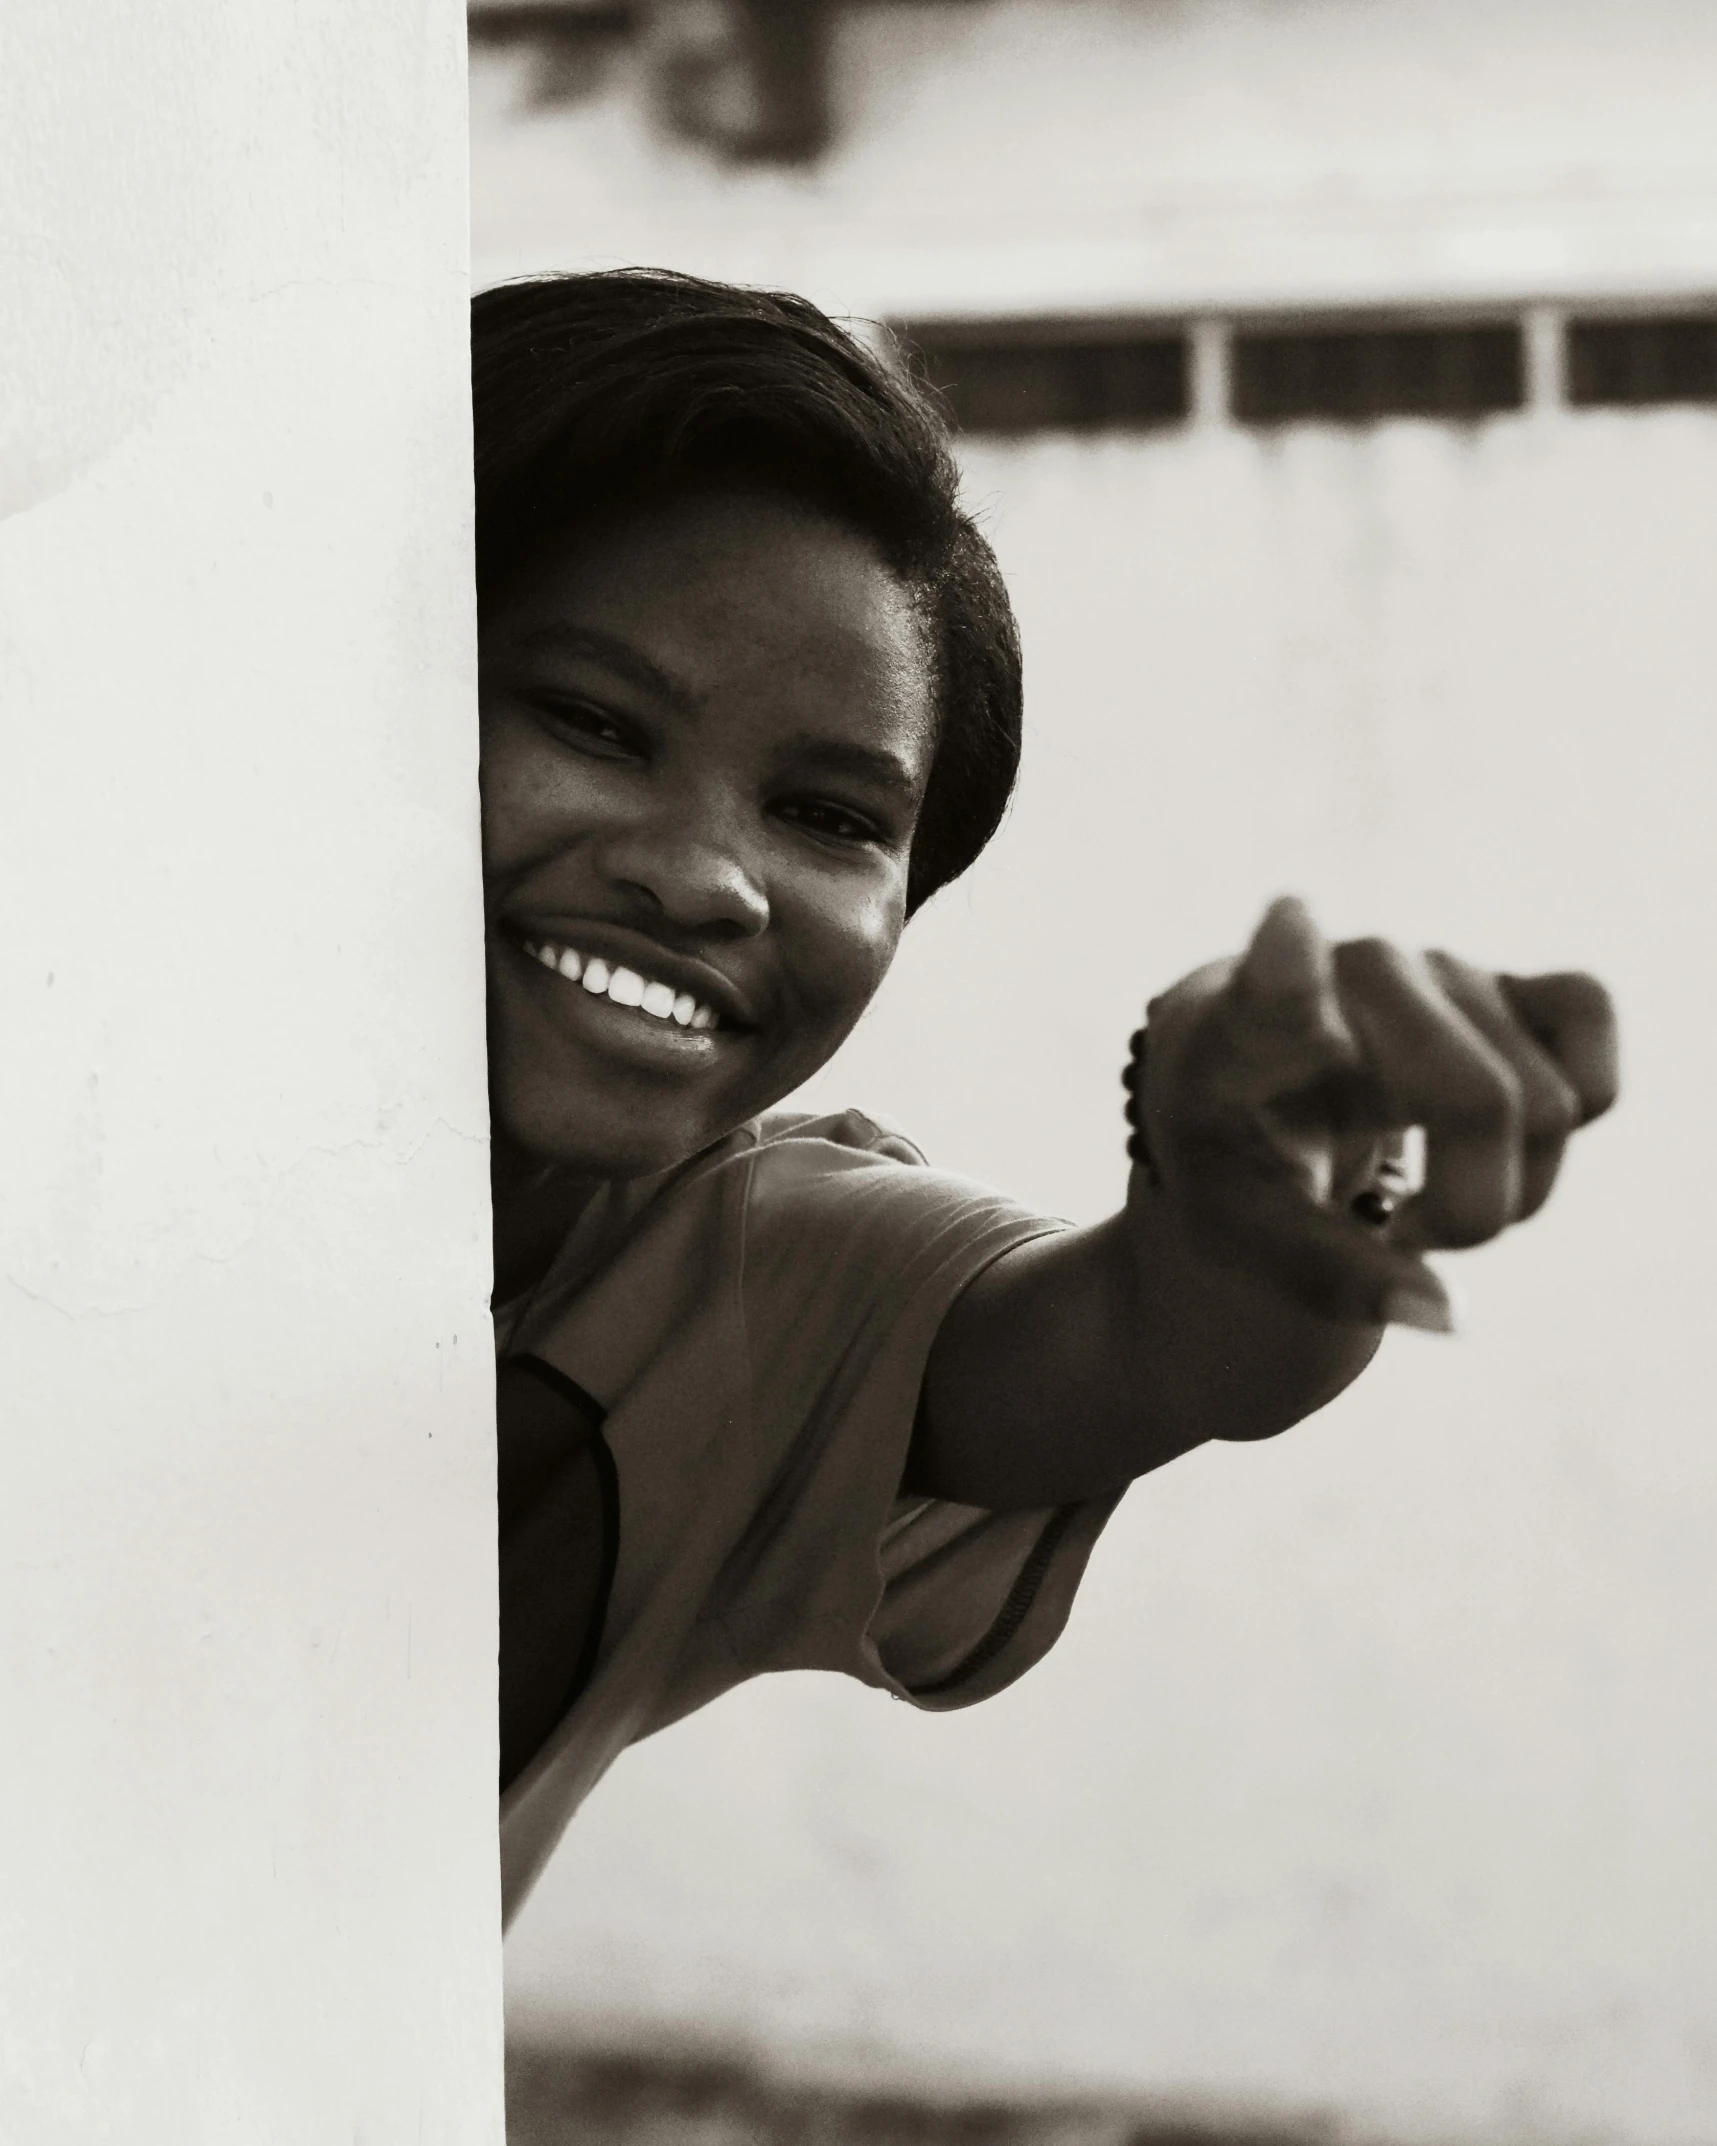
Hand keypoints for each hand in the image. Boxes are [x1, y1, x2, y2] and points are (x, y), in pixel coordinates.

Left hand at [1133, 897, 1618, 1331]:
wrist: (1245, 1087)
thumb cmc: (1235, 1156)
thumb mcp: (1245, 1233)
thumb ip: (1334, 1275)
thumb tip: (1452, 1314)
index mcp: (1248, 1026)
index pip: (1272, 983)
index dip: (1288, 963)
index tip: (1288, 923)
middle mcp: (1354, 968)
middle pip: (1482, 1099)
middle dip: (1472, 1209)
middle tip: (1410, 1233)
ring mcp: (1437, 966)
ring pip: (1548, 1101)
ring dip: (1511, 1187)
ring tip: (1430, 1193)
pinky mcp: (1501, 977)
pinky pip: (1587, 1020)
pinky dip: (1575, 1107)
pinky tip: (1504, 1139)